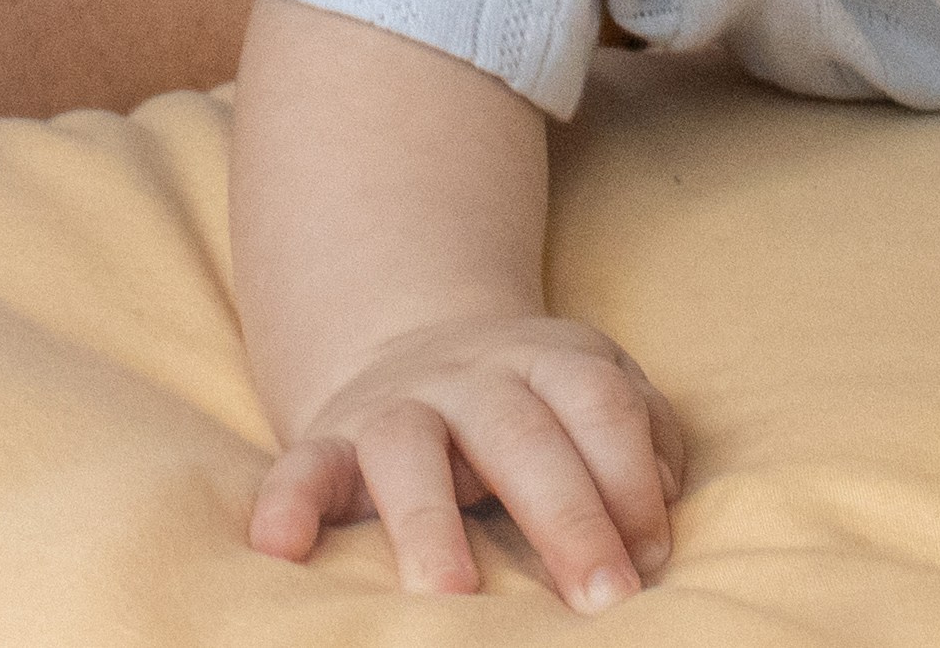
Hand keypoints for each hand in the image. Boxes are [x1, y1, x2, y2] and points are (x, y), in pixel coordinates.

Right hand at [250, 312, 684, 611]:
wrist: (415, 342)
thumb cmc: (533, 401)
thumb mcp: (594, 393)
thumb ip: (642, 437)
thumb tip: (661, 504)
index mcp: (551, 359)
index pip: (601, 407)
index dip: (632, 480)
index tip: (653, 560)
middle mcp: (475, 376)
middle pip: (523, 433)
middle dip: (567, 514)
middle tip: (603, 597)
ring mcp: (399, 405)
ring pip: (409, 449)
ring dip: (430, 521)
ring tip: (452, 597)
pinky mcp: (331, 440)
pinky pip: (303, 464)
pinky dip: (289, 500)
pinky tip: (279, 547)